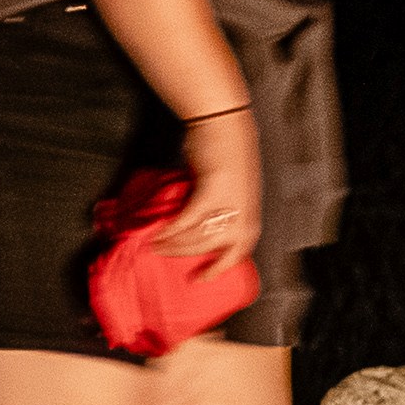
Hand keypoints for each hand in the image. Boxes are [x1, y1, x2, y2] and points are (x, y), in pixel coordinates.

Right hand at [159, 108, 261, 267]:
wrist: (226, 125)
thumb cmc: (228, 151)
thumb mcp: (231, 187)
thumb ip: (219, 206)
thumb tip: (194, 223)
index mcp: (250, 213)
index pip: (239, 251)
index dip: (220, 267)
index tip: (202, 278)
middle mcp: (242, 214)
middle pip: (209, 246)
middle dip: (183, 254)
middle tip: (162, 254)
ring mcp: (228, 205)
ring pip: (195, 236)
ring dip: (172, 243)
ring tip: (154, 243)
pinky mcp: (211, 194)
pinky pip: (186, 221)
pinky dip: (169, 229)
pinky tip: (156, 232)